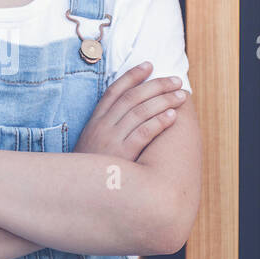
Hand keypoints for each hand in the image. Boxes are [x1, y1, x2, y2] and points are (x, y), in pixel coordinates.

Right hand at [72, 62, 186, 160]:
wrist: (79, 193)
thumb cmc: (91, 169)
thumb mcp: (91, 143)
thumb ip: (106, 126)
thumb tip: (130, 111)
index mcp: (95, 121)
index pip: (114, 91)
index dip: (132, 76)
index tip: (149, 65)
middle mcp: (102, 126)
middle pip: (132, 98)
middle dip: (156, 85)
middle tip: (176, 80)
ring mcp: (111, 140)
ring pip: (140, 112)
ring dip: (163, 100)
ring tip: (181, 95)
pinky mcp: (122, 155)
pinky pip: (143, 133)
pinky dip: (158, 122)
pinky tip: (172, 115)